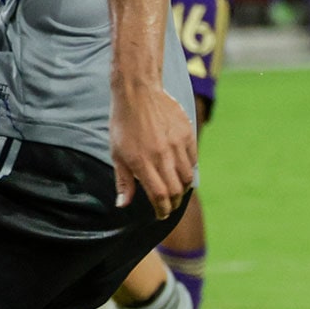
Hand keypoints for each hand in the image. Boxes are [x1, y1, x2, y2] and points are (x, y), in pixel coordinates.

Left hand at [109, 84, 196, 218]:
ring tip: (175, 190)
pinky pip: (193, 160)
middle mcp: (161, 156)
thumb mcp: (116, 153)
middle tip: (168, 206)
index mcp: (142, 162)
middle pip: (176, 190)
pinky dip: (188, 169)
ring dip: (182, 188)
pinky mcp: (187, 135)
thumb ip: (124, 181)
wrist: (138, 93)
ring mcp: (176, 145)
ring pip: (187, 177)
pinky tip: (179, 170)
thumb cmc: (123, 124)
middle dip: (173, 203)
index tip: (160, 215)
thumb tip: (123, 204)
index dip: (162, 210)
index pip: (159, 196)